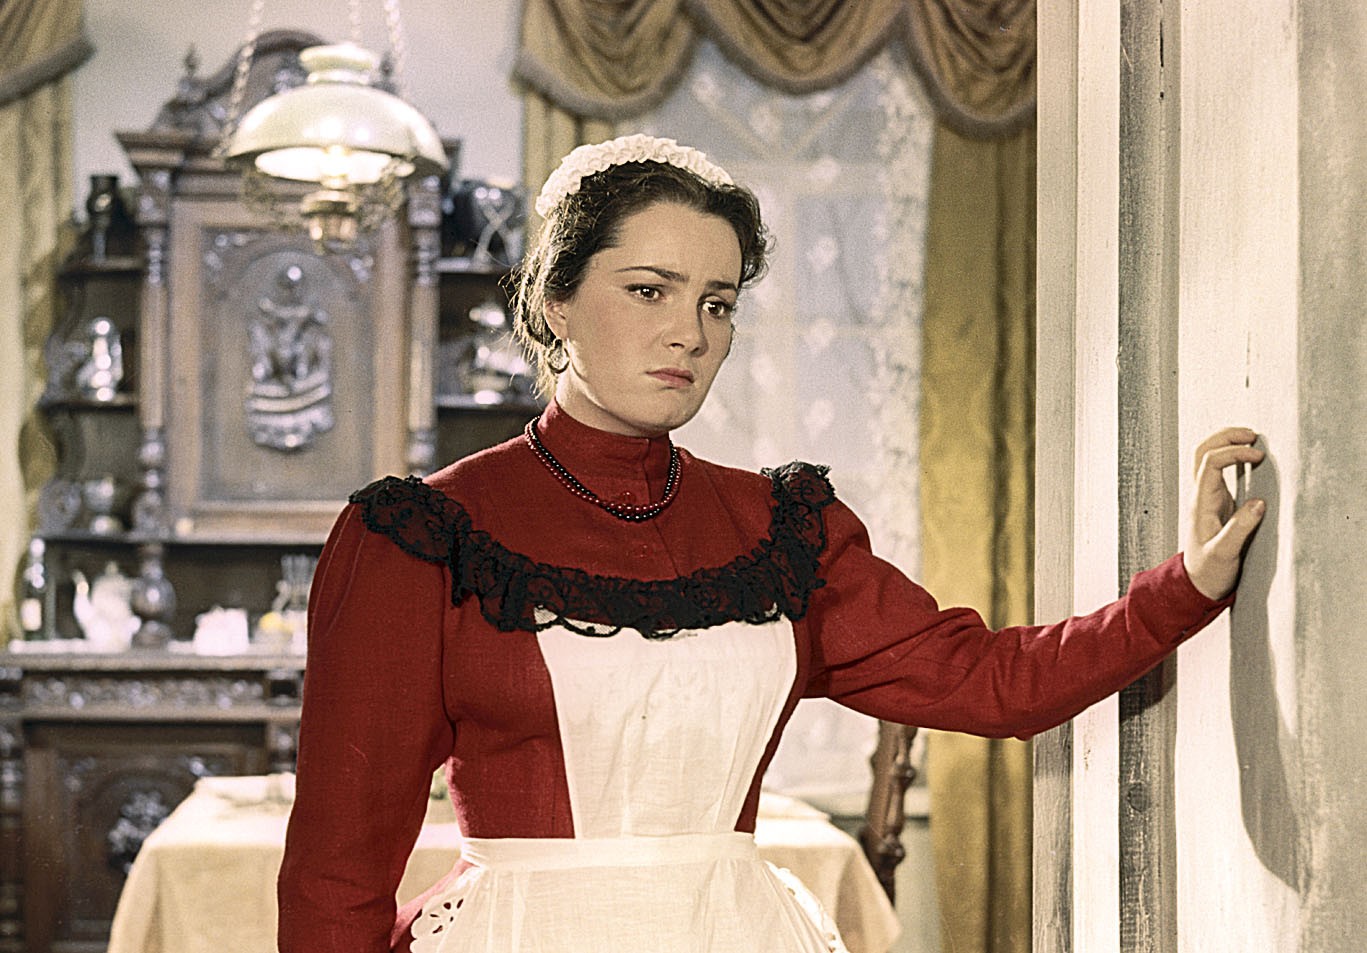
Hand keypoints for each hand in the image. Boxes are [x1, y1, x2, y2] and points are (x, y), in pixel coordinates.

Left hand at [1183, 427, 1266, 599]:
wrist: (1197, 583)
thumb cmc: (1209, 571)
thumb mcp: (1225, 554)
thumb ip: (1240, 529)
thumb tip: (1259, 503)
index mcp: (1201, 503)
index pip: (1210, 463)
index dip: (1234, 452)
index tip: (1259, 456)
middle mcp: (1201, 495)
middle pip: (1202, 452)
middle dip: (1225, 437)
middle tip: (1253, 434)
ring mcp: (1207, 496)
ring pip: (1208, 458)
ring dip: (1227, 443)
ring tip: (1252, 439)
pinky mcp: (1217, 502)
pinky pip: (1220, 470)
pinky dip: (1233, 457)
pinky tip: (1251, 458)